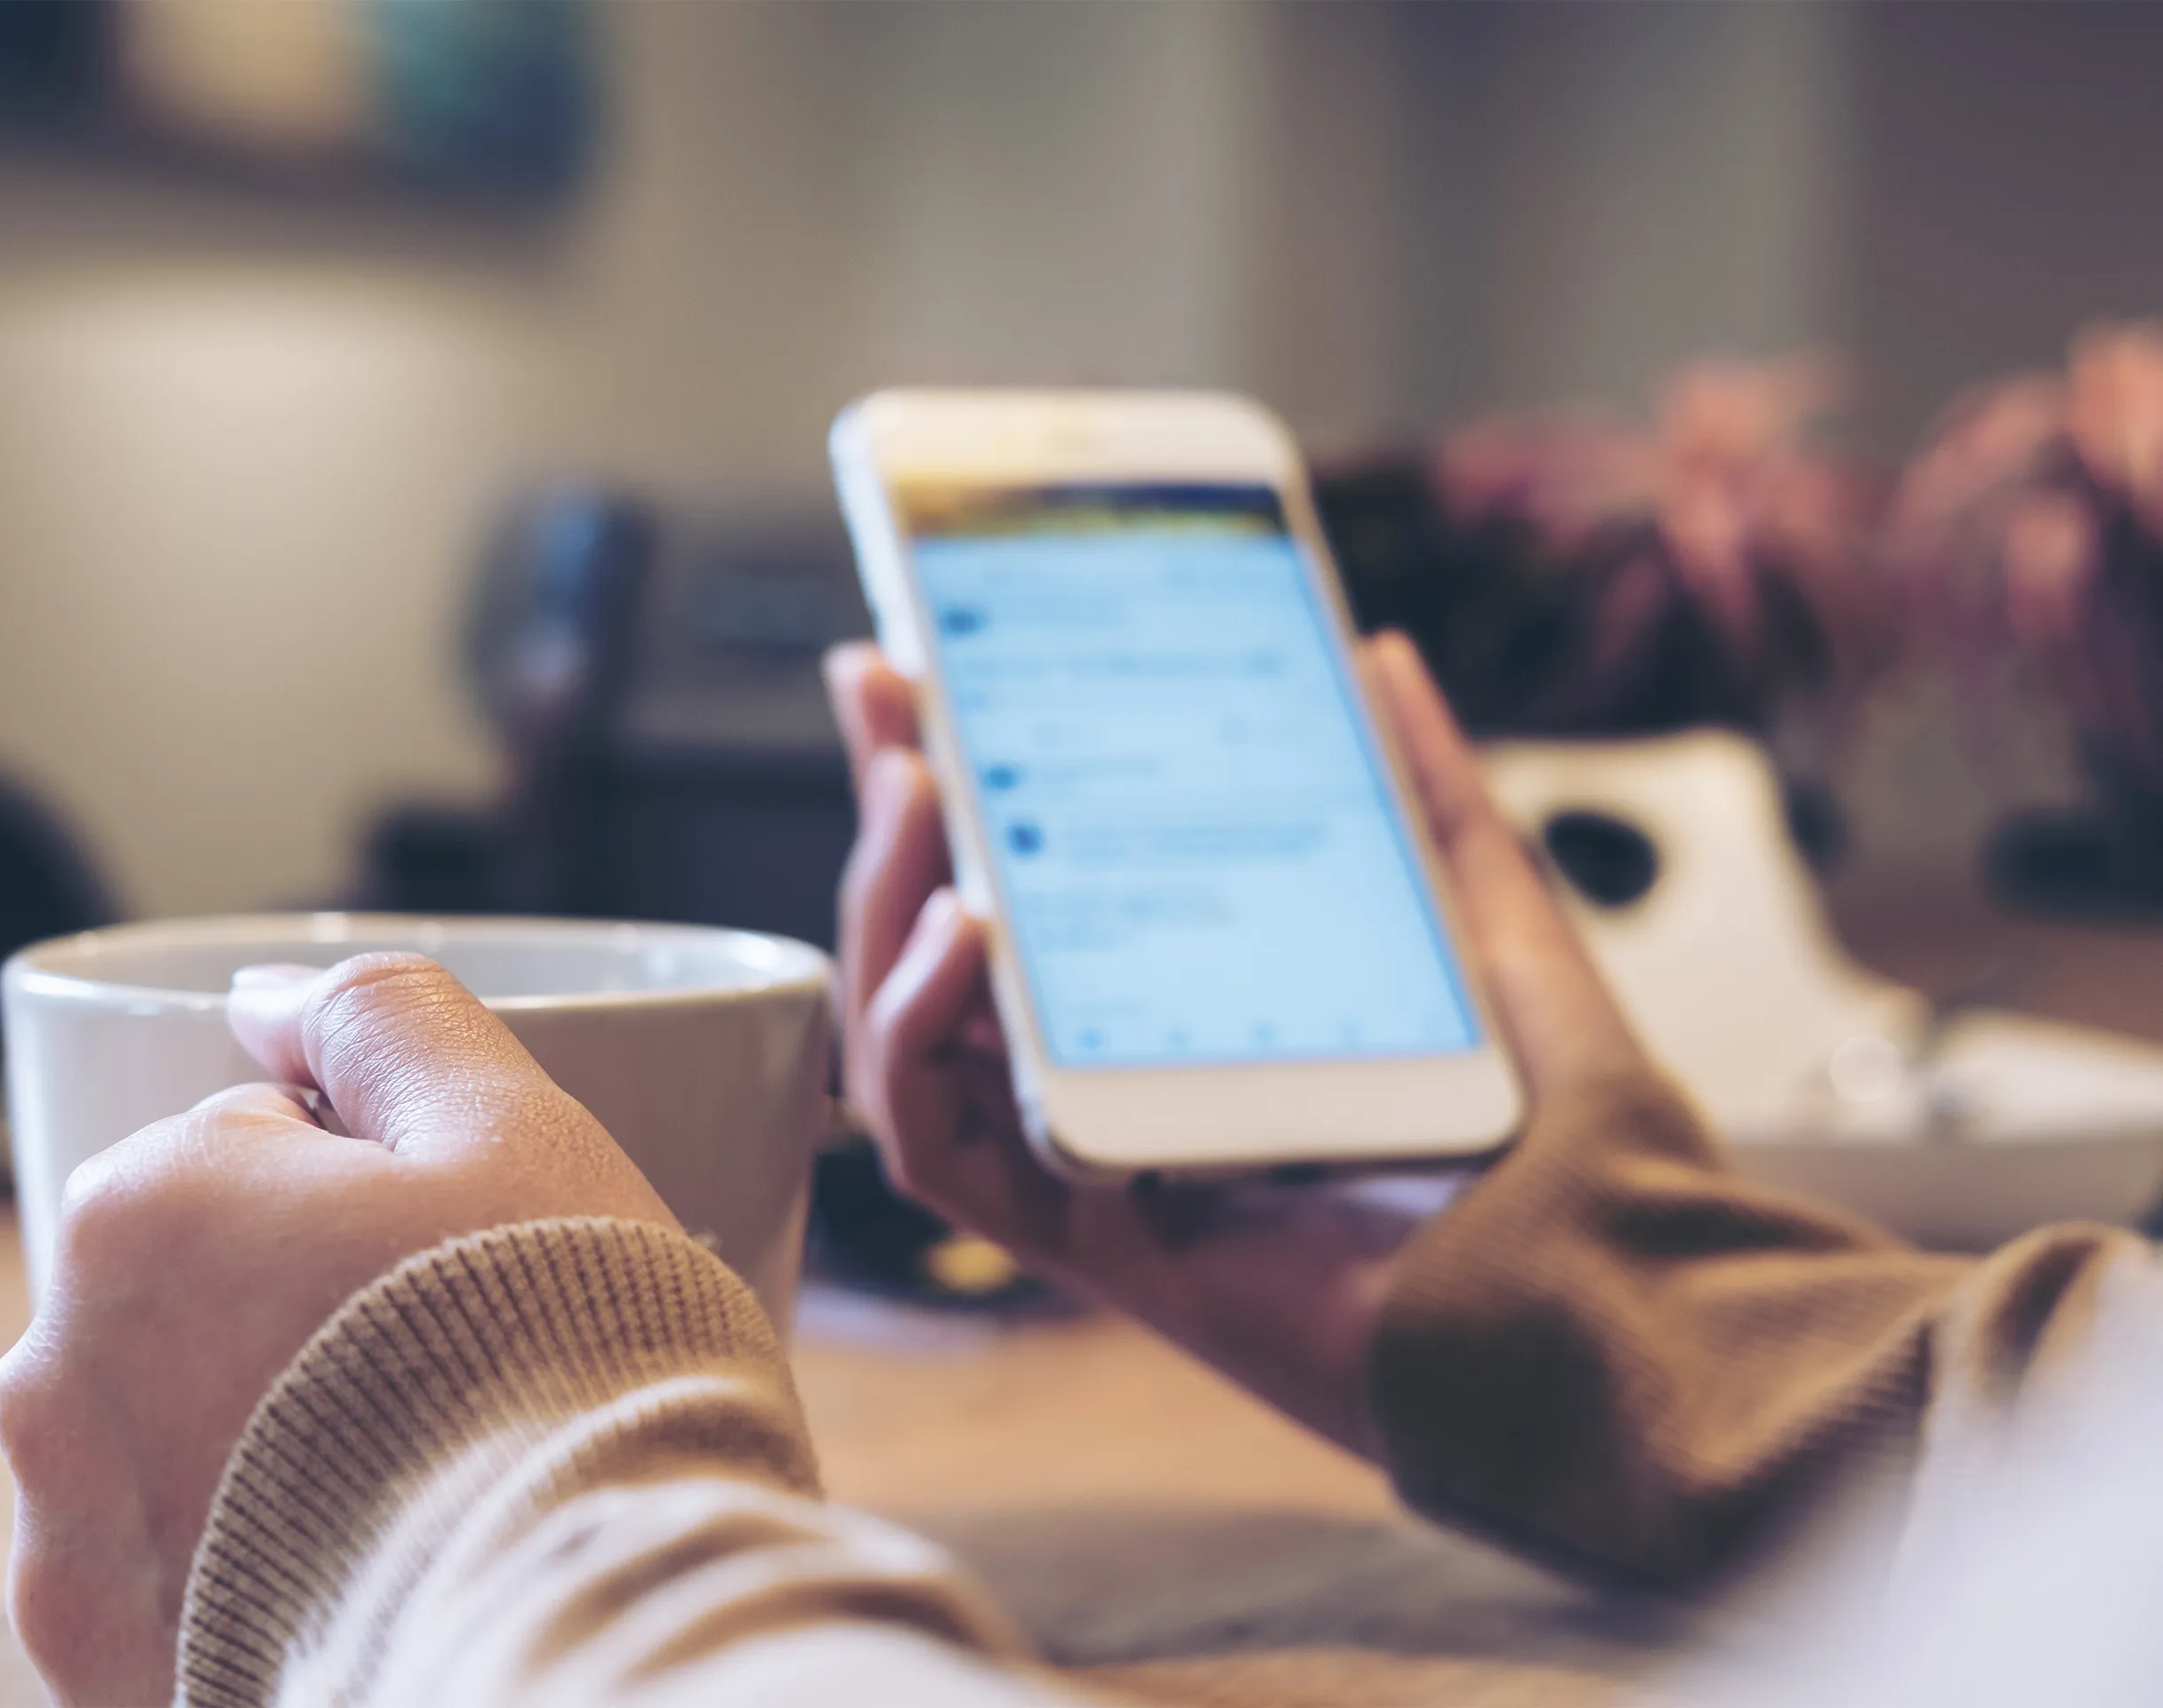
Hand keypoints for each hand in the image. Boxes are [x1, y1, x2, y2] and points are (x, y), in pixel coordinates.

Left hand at [0, 953, 674, 1706]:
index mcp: (145, 1209)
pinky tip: (360, 1560)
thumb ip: (383, 1019)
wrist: (571, 1611)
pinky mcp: (108, 1661)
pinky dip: (252, 1553)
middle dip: (307, 1304)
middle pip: (207, 1283)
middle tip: (449, 1366)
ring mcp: (73, 1533)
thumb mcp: (508, 1125)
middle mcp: (62, 1371)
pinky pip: (176, 1564)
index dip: (387, 1189)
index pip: (265, 1143)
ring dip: (271, 1429)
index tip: (462, 1256)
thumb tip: (266, 994)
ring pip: (181, 1421)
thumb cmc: (555, 1356)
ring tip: (413, 1475)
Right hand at [823, 631, 1646, 1464]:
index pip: (1031, 897)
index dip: (963, 786)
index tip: (918, 663)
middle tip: (883, 692)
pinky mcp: (1093, 1245)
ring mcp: (1094, 1170)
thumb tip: (1376, 655)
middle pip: (944, 960)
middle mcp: (1118, 1094)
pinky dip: (915, 1039)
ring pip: (910, 1049)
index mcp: (1187, 1022)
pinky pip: (939, 1154)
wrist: (1613, 1288)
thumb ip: (1424, 793)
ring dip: (882, 913)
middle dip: (892, 820)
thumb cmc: (1562, 1134)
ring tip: (913, 792)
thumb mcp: (1483, 919)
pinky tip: (960, 933)